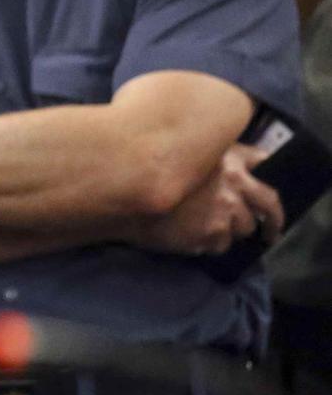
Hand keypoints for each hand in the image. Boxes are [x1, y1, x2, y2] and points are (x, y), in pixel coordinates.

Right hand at [135, 143, 283, 255]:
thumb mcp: (183, 148)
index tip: (264, 186)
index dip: (266, 173)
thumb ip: (207, 152)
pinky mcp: (211, 234)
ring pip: (244, 229)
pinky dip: (211, 243)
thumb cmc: (146, 165)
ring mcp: (224, 211)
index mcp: (228, 158)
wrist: (120, 191)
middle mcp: (233, 183)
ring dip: (233, 230)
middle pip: (269, 205)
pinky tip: (194, 237)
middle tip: (270, 232)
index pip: (265, 163)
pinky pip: (221, 245)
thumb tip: (228, 159)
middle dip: (274, 220)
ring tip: (213, 230)